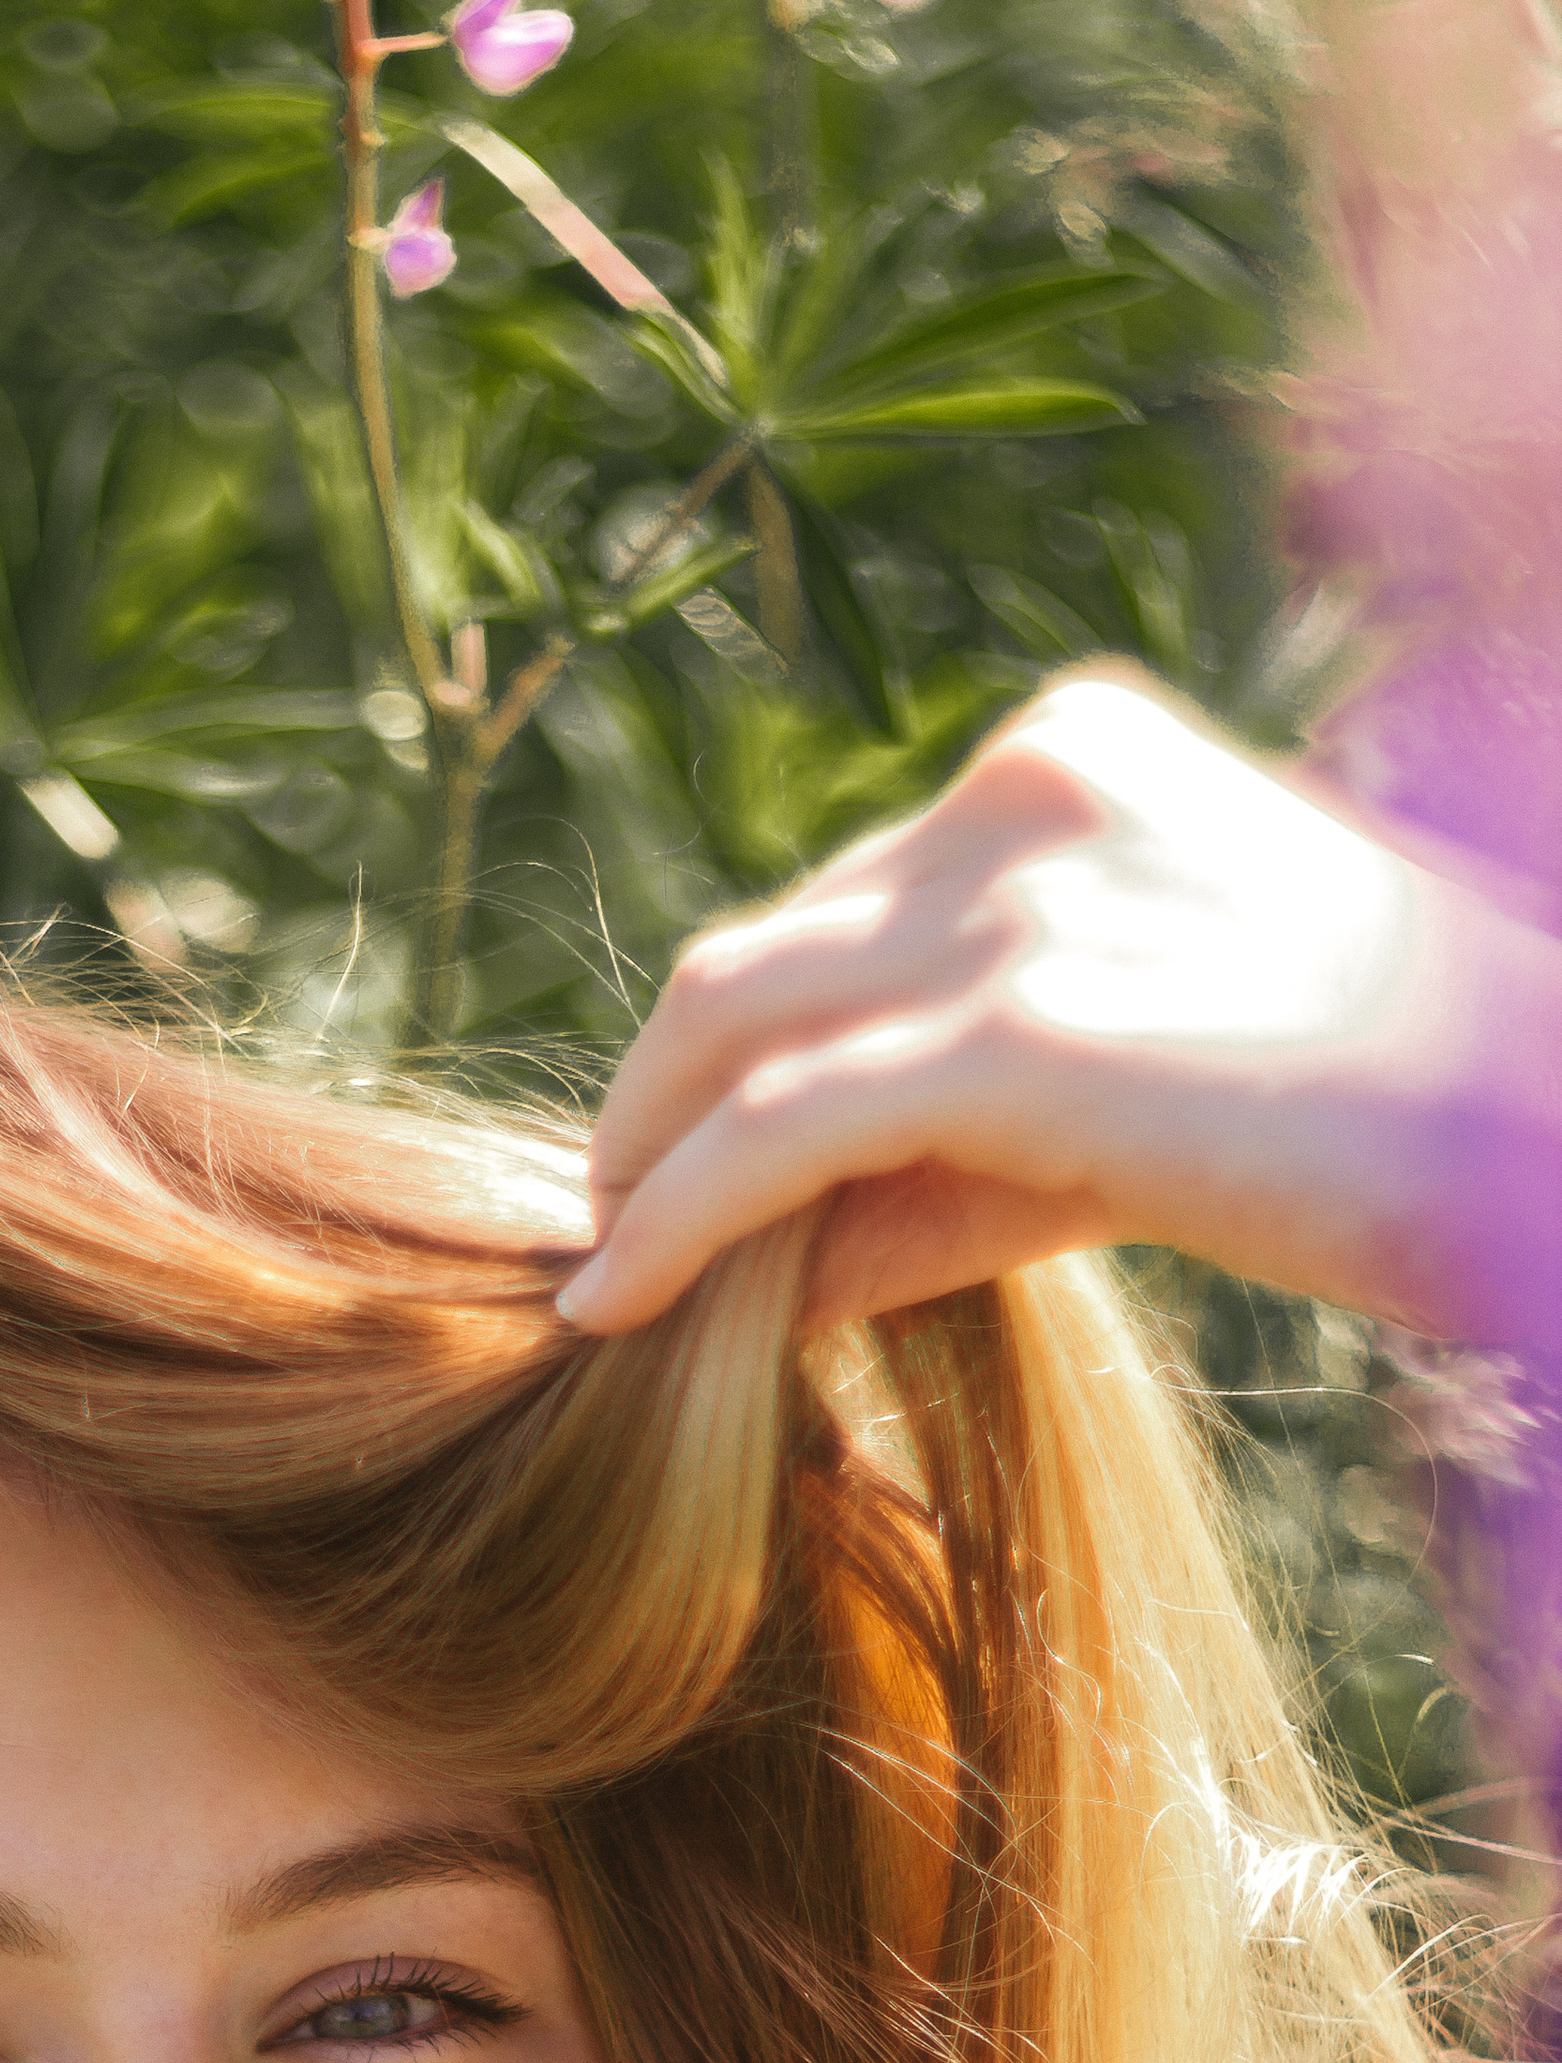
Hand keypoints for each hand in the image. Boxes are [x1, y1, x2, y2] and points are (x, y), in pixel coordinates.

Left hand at [569, 668, 1561, 1364]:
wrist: (1552, 1122)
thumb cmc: (1395, 1121)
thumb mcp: (1146, 1091)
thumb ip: (959, 1153)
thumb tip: (778, 1268)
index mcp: (1068, 760)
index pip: (844, 912)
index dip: (747, 1055)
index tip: (677, 1165)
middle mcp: (1024, 789)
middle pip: (761, 954)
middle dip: (659, 1102)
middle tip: (614, 1221)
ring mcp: (1018, 898)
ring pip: (732, 1024)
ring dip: (641, 1161)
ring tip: (601, 1270)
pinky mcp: (1018, 1029)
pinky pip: (776, 1128)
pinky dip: (674, 1215)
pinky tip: (618, 1298)